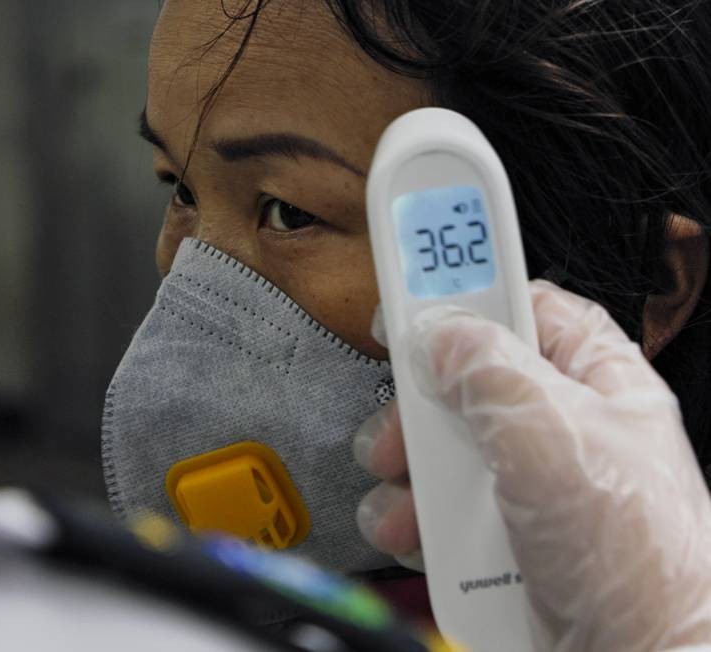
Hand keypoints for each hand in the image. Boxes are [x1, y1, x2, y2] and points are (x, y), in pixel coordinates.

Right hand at [353, 280, 710, 650]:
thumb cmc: (637, 561)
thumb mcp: (549, 433)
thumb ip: (486, 367)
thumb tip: (439, 332)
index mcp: (597, 381)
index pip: (527, 302)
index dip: (470, 285)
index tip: (416, 272)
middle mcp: (563, 430)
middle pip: (467, 378)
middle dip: (420, 396)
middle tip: (402, 404)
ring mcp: (527, 487)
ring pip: (442, 447)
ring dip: (408, 465)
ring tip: (403, 483)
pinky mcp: (497, 538)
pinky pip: (437, 507)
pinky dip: (413, 516)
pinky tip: (416, 528)